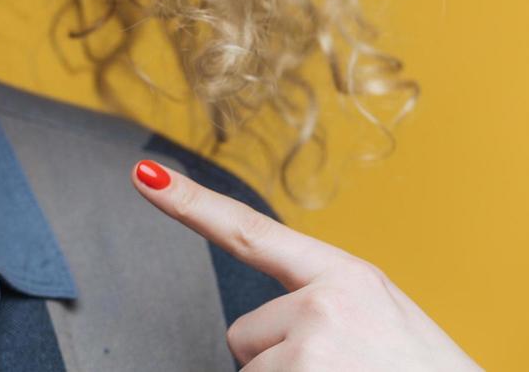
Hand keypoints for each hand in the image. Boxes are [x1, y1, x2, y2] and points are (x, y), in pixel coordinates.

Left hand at [130, 160, 479, 370]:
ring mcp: (311, 348)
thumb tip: (267, 331)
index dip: (191, 203)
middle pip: (246, 334)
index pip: (252, 233)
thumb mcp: (383, 326)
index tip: (144, 176)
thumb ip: (326, 309)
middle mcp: (324, 305)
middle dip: (282, 362)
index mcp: (348, 278)